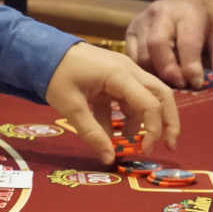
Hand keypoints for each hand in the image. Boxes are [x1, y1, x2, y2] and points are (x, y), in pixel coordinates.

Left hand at [46, 42, 178, 163]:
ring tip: (129, 141)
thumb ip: (92, 133)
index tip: (146, 150)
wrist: (43, 52)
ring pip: (148, 96)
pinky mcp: (116, 77)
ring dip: (144, 120)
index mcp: (120, 75)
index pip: (150, 104)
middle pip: (162, 95)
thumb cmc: (56, 75)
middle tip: (169, 146)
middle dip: (168, 122)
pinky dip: (125, 115)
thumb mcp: (71, 107)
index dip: (153, 129)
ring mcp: (124, 72)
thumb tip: (109, 159)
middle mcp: (129, 70)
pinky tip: (111, 131)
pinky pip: (129, 97)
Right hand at [125, 0, 212, 88]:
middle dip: (168, 71)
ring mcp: (142, 21)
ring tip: (170, 84)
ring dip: (155, 74)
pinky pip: (132, 58)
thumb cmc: (206, 19)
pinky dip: (143, 71)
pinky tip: (157, 76)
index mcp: (187, 11)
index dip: (191, 66)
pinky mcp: (130, 30)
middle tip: (180, 86)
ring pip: (142, 55)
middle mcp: (161, 12)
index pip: (187, 41)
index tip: (197, 84)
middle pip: (157, 46)